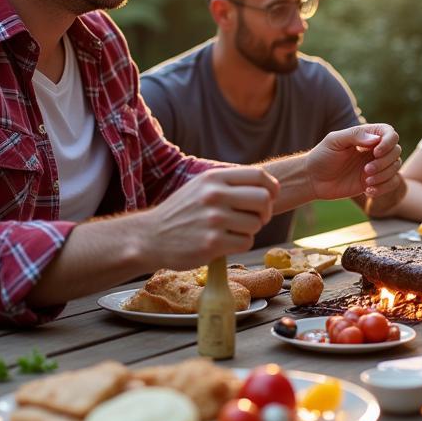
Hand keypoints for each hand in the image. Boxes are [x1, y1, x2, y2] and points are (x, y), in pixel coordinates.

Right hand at [141, 167, 278, 266]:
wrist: (150, 237)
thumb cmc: (182, 211)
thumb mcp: (201, 186)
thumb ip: (230, 182)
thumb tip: (267, 186)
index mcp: (213, 178)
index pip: (259, 176)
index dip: (271, 188)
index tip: (270, 197)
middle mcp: (214, 195)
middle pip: (263, 199)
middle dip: (265, 211)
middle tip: (255, 218)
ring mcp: (213, 219)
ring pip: (256, 223)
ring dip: (250, 230)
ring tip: (232, 230)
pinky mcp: (212, 243)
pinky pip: (246, 242)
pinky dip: (240, 244)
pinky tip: (225, 242)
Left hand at [306, 124, 401, 200]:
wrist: (313, 179)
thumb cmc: (322, 156)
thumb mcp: (334, 141)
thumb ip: (354, 136)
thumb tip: (376, 140)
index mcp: (366, 136)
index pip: (390, 133)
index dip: (388, 142)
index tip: (376, 152)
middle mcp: (374, 150)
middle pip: (396, 151)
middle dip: (385, 162)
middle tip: (366, 170)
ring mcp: (375, 166)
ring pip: (396, 167)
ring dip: (384, 176)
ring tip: (366, 182)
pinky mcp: (374, 181)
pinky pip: (392, 184)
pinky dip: (384, 188)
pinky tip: (368, 191)